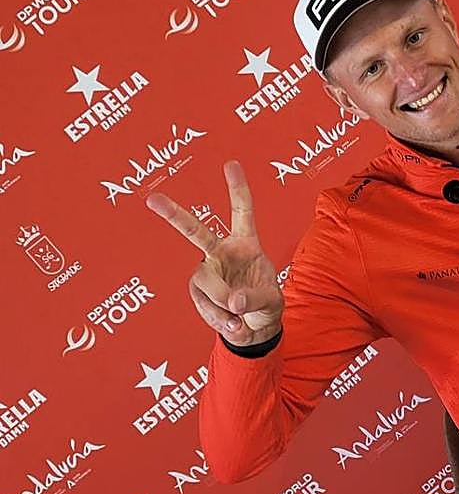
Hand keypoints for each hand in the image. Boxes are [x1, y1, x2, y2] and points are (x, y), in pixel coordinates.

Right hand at [146, 160, 283, 346]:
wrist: (255, 329)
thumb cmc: (265, 305)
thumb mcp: (270, 301)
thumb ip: (254, 298)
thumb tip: (233, 300)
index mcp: (246, 244)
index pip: (241, 212)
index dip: (236, 188)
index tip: (230, 164)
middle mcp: (222, 253)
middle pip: (195, 231)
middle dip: (174, 214)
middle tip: (152, 198)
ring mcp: (207, 271)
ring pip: (205, 279)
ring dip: (222, 301)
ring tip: (238, 316)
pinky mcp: (197, 291)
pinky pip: (202, 302)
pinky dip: (217, 317)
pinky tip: (231, 322)